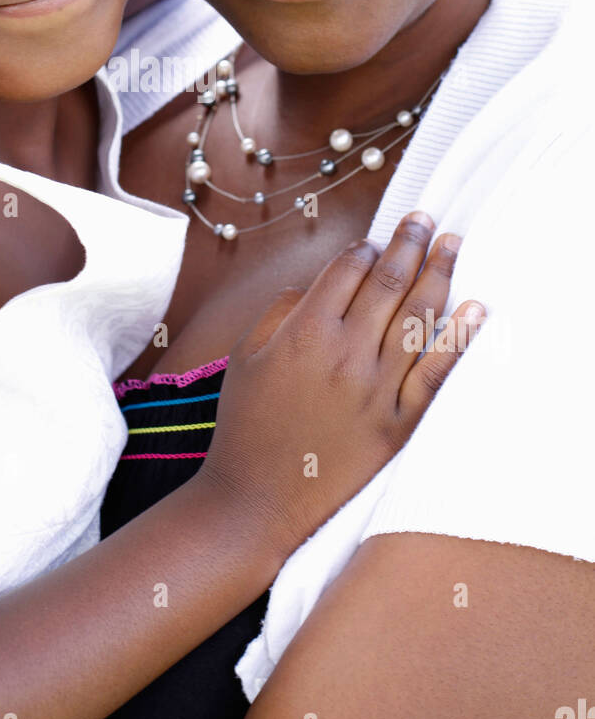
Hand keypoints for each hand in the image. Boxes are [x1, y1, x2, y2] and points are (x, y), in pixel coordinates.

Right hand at [198, 213, 483, 555]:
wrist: (256, 499)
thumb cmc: (245, 425)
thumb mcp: (244, 357)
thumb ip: (278, 312)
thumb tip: (314, 285)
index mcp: (304, 331)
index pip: (347, 270)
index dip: (366, 246)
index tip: (378, 237)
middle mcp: (345, 352)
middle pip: (388, 282)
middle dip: (410, 242)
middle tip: (426, 218)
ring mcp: (375, 388)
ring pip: (417, 318)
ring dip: (439, 274)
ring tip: (453, 244)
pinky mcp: (397, 423)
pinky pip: (435, 373)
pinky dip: (457, 338)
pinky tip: (474, 309)